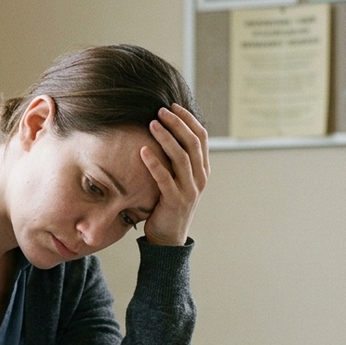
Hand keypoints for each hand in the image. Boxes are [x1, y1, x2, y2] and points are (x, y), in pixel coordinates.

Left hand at [140, 104, 209, 246]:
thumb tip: (165, 132)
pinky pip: (164, 178)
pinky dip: (154, 162)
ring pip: (181, 157)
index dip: (188, 119)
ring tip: (152, 124)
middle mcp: (200, 178)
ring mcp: (189, 190)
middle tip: (160, 110)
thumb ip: (177, 160)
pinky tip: (142, 150)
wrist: (168, 238)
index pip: (201, 137)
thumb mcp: (178, 179)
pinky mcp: (175, 201)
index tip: (172, 106)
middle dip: (177, 123)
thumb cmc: (168, 204)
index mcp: (202, 170)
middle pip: (192, 142)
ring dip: (166, 137)